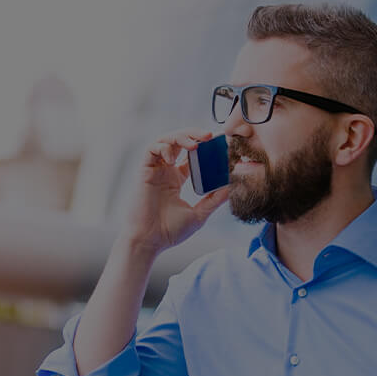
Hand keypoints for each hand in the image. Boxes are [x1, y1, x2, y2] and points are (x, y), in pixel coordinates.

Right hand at [124, 129, 231, 256]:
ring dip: (181, 137)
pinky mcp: (144, 171)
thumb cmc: (170, 231)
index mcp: (177, 178)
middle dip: (194, 134)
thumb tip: (232, 186)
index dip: (204, 146)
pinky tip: (173, 160)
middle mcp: (166, 171)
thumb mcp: (200, 214)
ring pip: (166, 140)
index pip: (191, 155)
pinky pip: (152, 149)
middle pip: (179, 142)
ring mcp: (155, 170)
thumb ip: (214, 199)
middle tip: (211, 136)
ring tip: (196, 144)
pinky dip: (164, 148)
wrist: (150, 241)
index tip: (220, 144)